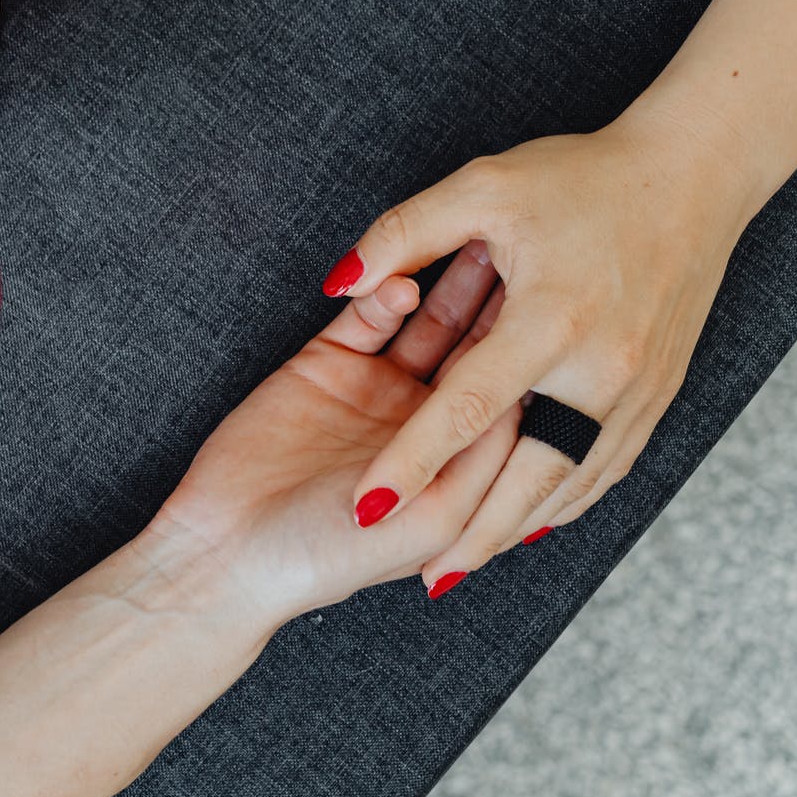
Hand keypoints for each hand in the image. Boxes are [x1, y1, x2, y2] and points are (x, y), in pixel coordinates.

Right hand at [150, 245, 518, 622]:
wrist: (229, 552)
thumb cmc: (333, 557)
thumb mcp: (436, 519)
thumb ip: (487, 455)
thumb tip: (532, 388)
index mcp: (462, 459)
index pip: (517, 392)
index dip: (541, 349)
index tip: (567, 298)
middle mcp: (427, 418)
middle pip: (481, 345)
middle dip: (504, 299)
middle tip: (528, 248)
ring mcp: (377, 386)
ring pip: (430, 319)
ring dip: (452, 282)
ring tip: (475, 239)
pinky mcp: (325, 362)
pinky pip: (366, 315)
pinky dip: (384, 293)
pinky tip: (398, 282)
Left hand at [321, 112, 744, 589]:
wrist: (697, 171)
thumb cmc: (580, 175)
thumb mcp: (483, 186)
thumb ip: (404, 234)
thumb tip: (336, 281)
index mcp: (550, 319)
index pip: (465, 409)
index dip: (412, 462)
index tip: (367, 509)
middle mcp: (599, 367)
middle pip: (528, 475)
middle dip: (475, 533)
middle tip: (423, 576)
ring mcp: (638, 388)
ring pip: (573, 483)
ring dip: (520, 528)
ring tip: (464, 562)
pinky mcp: (660, 393)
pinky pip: (609, 468)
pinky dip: (566, 502)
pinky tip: (530, 521)